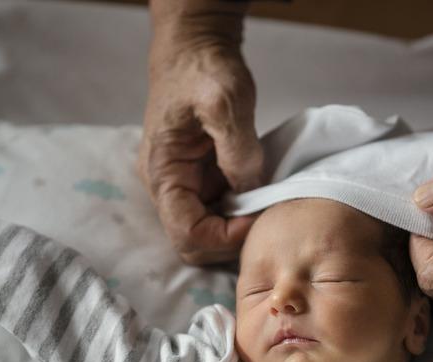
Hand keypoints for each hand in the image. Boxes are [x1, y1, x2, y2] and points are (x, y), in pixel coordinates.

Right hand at [138, 5, 262, 264]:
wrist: (196, 48)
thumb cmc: (203, 69)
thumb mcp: (224, 100)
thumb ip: (237, 149)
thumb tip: (251, 190)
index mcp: (163, 173)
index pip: (187, 234)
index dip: (225, 237)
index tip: (258, 218)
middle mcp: (170, 187)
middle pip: (196, 242)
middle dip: (232, 239)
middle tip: (267, 218)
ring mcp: (187, 185)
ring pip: (211, 230)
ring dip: (239, 227)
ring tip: (268, 205)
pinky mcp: (204, 178)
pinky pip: (223, 210)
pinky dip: (244, 210)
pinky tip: (264, 194)